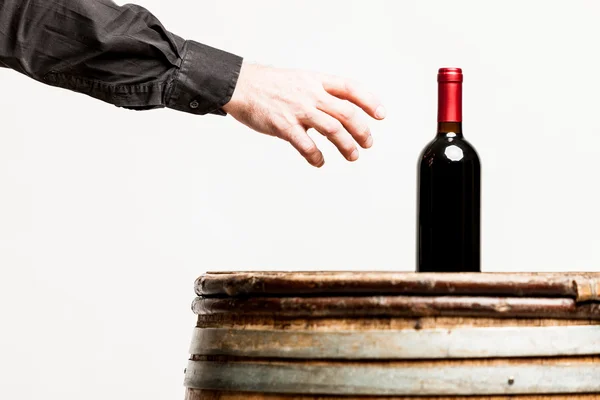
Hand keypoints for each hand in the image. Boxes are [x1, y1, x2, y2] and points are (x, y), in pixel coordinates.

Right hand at [222, 62, 385, 166]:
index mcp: (317, 81)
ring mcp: (298, 110)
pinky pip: (306, 145)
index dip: (369, 101)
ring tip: (352, 155)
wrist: (241, 86)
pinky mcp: (283, 126)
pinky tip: (319, 162)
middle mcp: (311, 94)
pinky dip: (316, 156)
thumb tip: (340, 111)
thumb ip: (320, 93)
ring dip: (346, 146)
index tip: (381, 115)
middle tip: (368, 143)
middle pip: (347, 113)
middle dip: (362, 131)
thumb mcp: (301, 80)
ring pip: (333, 130)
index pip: (351, 88)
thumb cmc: (271, 86)